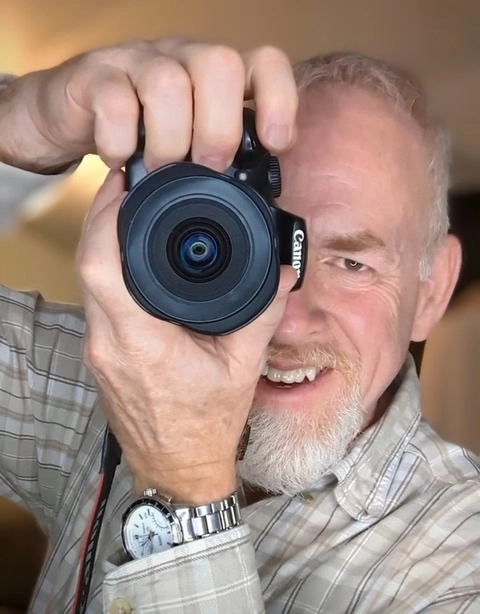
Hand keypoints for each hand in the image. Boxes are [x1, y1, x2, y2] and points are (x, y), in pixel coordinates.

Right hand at [0, 38, 297, 172]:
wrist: (76, 114)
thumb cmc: (145, 136)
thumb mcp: (192, 148)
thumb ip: (224, 163)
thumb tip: (259, 205)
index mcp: (216, 80)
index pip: (263, 64)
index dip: (278, 101)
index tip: (275, 145)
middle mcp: (183, 61)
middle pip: (219, 65)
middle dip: (219, 129)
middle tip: (207, 169)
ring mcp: (139, 63)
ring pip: (168, 83)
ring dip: (169, 141)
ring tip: (160, 172)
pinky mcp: (95, 76)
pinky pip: (113, 100)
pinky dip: (120, 140)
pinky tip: (119, 160)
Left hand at [77, 170, 296, 504]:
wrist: (177, 469)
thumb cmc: (206, 426)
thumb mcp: (243, 367)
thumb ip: (262, 314)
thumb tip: (282, 274)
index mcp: (141, 342)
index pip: (103, 265)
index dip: (105, 217)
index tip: (123, 186)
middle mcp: (108, 344)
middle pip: (88, 264)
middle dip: (102, 217)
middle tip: (128, 187)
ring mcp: (98, 351)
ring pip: (86, 280)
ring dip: (101, 242)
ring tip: (129, 213)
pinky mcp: (100, 356)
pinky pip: (94, 300)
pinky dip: (106, 269)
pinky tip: (130, 257)